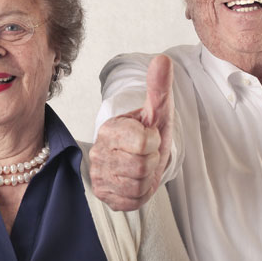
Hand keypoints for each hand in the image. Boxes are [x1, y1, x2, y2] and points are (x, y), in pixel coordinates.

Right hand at [90, 54, 173, 210]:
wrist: (141, 158)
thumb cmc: (149, 133)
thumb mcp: (157, 111)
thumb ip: (159, 86)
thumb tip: (162, 59)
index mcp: (110, 128)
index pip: (143, 141)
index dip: (154, 141)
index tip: (149, 138)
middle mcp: (99, 151)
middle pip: (142, 165)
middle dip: (152, 161)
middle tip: (147, 155)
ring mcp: (99, 175)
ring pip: (137, 185)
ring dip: (147, 178)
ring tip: (142, 168)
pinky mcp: (103, 195)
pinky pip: (131, 201)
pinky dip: (140, 194)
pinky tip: (135, 181)